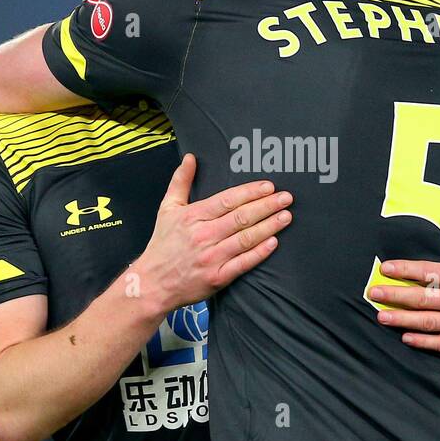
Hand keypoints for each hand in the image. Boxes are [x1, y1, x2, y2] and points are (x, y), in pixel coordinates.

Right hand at [131, 154, 290, 313]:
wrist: (152, 283)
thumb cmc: (163, 244)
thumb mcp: (167, 208)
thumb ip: (180, 182)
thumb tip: (190, 157)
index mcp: (192, 216)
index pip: (227, 200)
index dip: (250, 192)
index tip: (269, 186)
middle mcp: (203, 235)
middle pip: (241, 218)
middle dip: (267, 206)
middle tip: (287, 198)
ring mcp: (211, 258)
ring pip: (245, 238)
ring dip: (269, 226)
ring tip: (286, 216)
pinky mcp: (217, 277)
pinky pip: (243, 263)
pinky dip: (259, 253)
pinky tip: (274, 242)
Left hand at [367, 212, 439, 353]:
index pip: (430, 272)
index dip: (406, 270)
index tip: (385, 268)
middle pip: (424, 298)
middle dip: (396, 295)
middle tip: (372, 294)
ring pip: (430, 322)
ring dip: (403, 320)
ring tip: (381, 317)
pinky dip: (424, 342)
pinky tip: (406, 337)